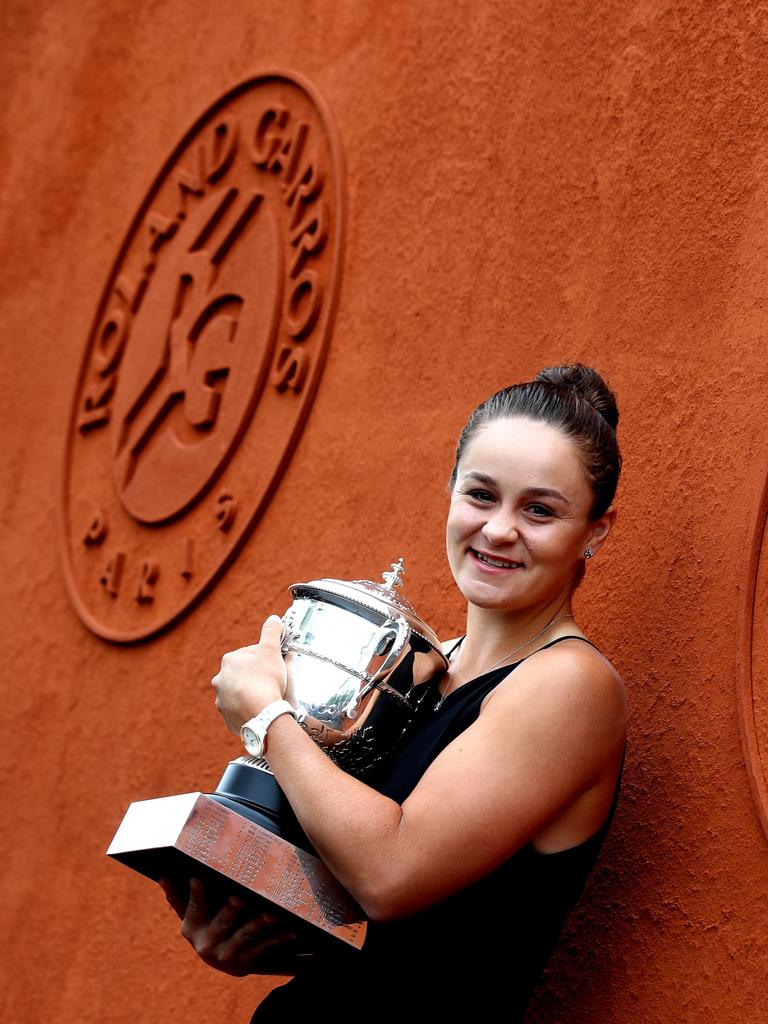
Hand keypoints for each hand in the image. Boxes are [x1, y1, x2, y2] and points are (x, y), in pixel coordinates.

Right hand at [160, 877, 305, 976]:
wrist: (220, 960)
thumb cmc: (205, 925)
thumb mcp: (190, 916)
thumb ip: (178, 899)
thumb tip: (162, 876)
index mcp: (191, 928)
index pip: (193, 909)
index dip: (196, 895)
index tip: (198, 877)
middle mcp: (207, 945)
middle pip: (222, 923)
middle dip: (231, 911)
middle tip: (240, 897)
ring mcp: (227, 956)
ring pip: (246, 937)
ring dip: (259, 925)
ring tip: (272, 913)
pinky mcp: (245, 963)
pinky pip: (265, 949)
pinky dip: (279, 939)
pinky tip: (292, 930)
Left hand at [212, 616, 287, 733]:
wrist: (263, 715)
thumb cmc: (266, 681)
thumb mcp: (271, 650)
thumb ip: (271, 631)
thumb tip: (273, 619)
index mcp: (229, 661)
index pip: (251, 653)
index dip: (267, 657)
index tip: (276, 664)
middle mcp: (220, 680)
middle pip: (244, 673)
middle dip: (257, 675)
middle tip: (273, 680)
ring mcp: (222, 700)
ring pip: (240, 692)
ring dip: (252, 692)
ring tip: (267, 697)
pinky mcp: (227, 717)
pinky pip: (240, 710)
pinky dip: (249, 709)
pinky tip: (260, 709)